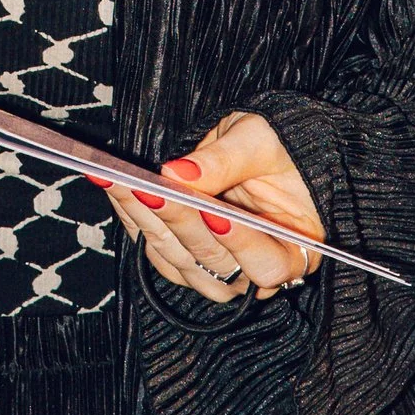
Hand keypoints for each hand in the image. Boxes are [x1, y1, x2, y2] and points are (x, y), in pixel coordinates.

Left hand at [105, 112, 324, 307]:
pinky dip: (136, 218)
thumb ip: (225, 160)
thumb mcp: (260, 142)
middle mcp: (254, 272)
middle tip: (149, 188)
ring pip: (178, 260)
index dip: (242, 246)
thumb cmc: (277, 149)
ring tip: (123, 182)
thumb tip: (177, 173)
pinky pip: (156, 250)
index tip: (216, 215)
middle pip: (214, 262)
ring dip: (147, 219)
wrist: (259, 150)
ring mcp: (218, 272)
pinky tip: (119, 188)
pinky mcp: (186, 262)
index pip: (268, 265)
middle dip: (180, 222)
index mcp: (295, 250)